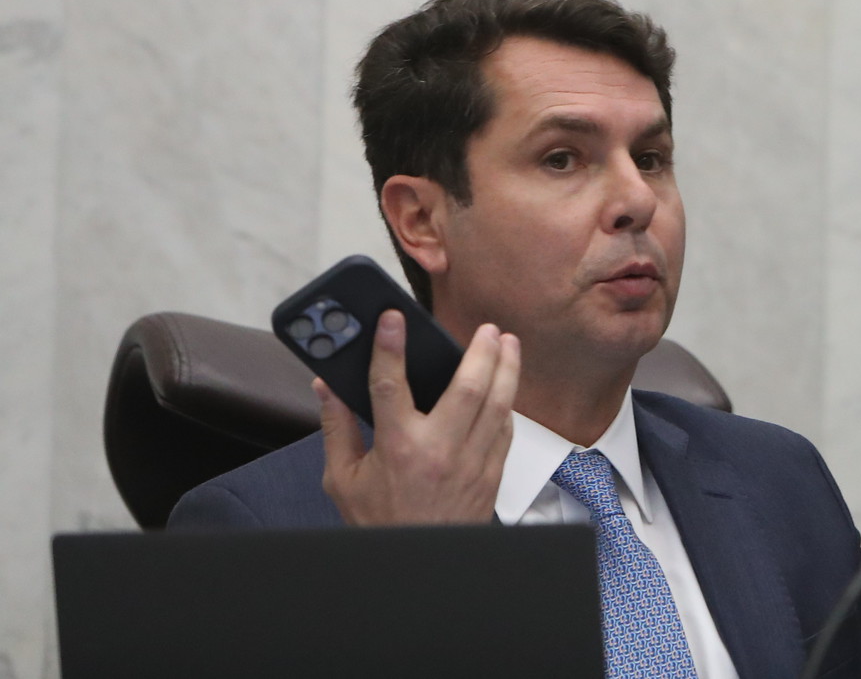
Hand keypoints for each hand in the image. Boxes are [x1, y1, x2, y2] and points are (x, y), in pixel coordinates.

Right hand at [316, 310, 519, 525]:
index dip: (389, 346)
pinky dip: (507, 404)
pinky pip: (505, 429)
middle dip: (481, 350)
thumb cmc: (380, 522)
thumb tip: (327, 387)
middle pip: (469, 386)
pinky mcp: (491, 473)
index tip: (392, 318)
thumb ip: (338, 428)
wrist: (418, 566)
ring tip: (508, 344)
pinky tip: (505, 388)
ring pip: (498, 403)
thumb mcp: (344, 479)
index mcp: (398, 447)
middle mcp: (440, 449)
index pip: (390, 384)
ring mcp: (471, 461)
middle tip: (486, 328)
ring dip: (507, 368)